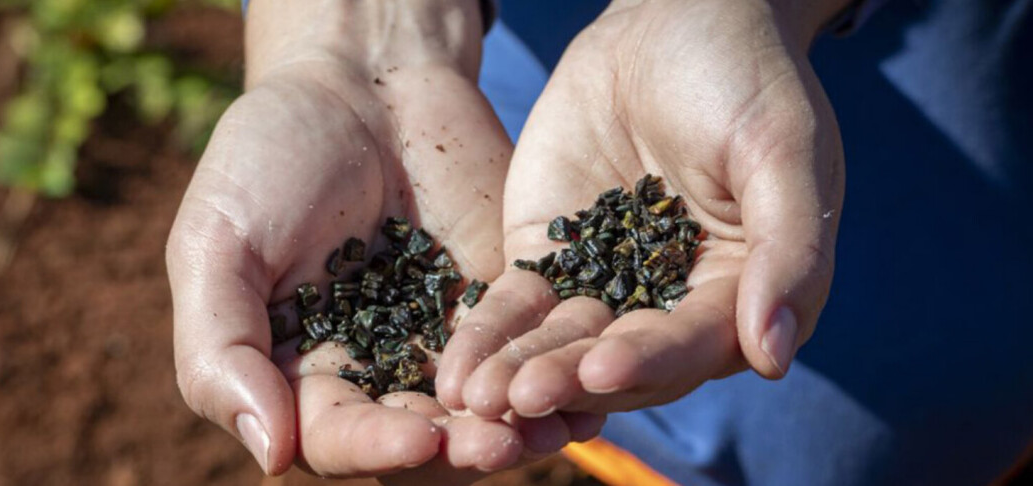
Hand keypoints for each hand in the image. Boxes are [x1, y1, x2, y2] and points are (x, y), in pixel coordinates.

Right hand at [168, 0, 594, 479]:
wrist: (360, 82)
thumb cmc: (269, 158)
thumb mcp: (216, 245)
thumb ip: (221, 351)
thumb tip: (269, 455)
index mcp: (300, 375)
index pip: (336, 439)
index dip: (375, 446)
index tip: (420, 435)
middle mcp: (377, 373)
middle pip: (421, 440)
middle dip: (460, 451)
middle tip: (499, 445)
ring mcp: (442, 341)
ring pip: (483, 410)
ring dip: (518, 428)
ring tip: (552, 427)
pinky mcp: (499, 305)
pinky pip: (528, 353)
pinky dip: (555, 374)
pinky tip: (587, 390)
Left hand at [436, 0, 846, 417]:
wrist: (672, 21)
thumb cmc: (746, 78)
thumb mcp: (782, 152)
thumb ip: (790, 250)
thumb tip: (773, 357)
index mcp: (737, 295)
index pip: (692, 344)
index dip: (650, 361)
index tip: (603, 370)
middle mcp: (668, 305)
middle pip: (617, 359)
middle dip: (568, 379)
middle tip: (521, 397)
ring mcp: (602, 284)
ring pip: (559, 342)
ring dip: (519, 372)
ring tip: (472, 396)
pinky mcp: (547, 259)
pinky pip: (514, 304)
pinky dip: (487, 333)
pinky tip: (453, 366)